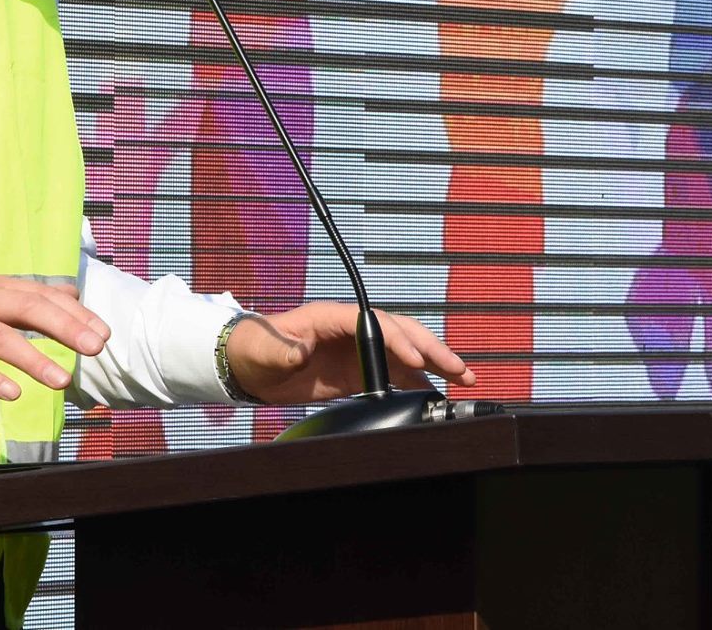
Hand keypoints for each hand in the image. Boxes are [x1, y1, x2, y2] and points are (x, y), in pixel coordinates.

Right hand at [0, 274, 110, 400]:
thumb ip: (27, 293)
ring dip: (33, 359)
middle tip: (97, 348)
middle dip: (66, 327)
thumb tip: (71, 290)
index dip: (76, 313)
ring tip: (62, 381)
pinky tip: (12, 394)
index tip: (105, 332)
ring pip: (0, 338)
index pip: (43, 295)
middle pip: (29, 309)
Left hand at [223, 301, 474, 404]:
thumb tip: (297, 353)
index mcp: (332, 317)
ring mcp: (357, 350)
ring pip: (404, 352)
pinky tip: (436, 393)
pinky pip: (394, 374)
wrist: (249, 365)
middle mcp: (351, 330)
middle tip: (458, 368)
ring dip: (434, 363)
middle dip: (431, 348)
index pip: (375, 323)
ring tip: (463, 377)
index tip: (415, 359)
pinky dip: (417, 382)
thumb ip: (283, 352)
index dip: (397, 339)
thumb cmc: (256, 349)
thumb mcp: (266, 350)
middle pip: (400, 332)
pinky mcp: (357, 372)